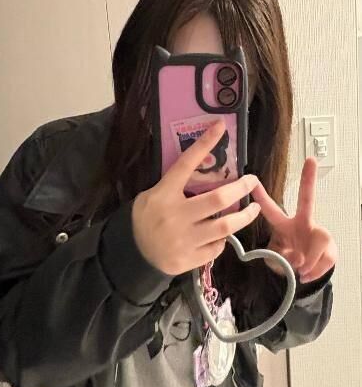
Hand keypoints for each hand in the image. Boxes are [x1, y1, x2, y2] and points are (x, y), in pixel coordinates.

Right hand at [132, 120, 260, 275]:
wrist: (132, 252)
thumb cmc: (146, 218)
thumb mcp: (152, 195)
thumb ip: (174, 186)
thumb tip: (203, 170)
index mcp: (164, 194)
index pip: (186, 164)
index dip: (204, 144)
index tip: (220, 127)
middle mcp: (175, 215)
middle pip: (218, 199)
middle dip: (241, 188)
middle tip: (252, 181)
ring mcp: (183, 239)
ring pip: (225, 226)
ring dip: (244, 217)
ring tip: (253, 209)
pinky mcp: (189, 259)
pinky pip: (216, 248)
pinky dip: (223, 240)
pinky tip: (223, 235)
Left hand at [251, 158, 336, 283]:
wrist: (308, 272)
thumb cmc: (289, 260)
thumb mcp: (276, 261)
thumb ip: (281, 258)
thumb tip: (299, 257)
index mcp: (284, 225)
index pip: (271, 210)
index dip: (261, 196)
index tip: (252, 180)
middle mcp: (303, 223)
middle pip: (307, 199)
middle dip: (308, 180)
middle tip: (311, 160)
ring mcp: (318, 232)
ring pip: (319, 242)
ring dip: (308, 261)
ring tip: (300, 270)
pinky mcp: (330, 246)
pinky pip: (323, 260)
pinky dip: (313, 272)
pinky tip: (308, 273)